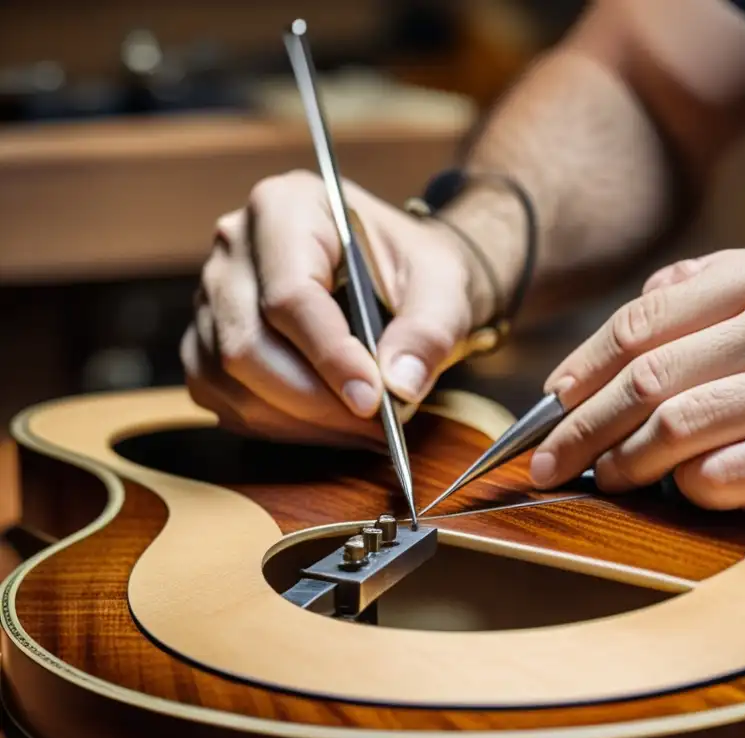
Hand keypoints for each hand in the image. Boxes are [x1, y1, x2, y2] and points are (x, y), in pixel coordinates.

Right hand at [181, 170, 488, 444]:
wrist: (395, 280)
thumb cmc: (414, 272)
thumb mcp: (444, 287)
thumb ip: (429, 331)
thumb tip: (400, 383)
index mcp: (285, 208)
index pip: (290, 295)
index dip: (330, 356)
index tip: (372, 399)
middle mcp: (234, 247)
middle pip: (248, 344)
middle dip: (315, 400)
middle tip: (376, 425)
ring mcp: (212, 296)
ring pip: (230, 381)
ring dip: (300, 421)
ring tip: (363, 428)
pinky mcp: (207, 343)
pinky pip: (225, 401)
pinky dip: (281, 426)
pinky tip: (330, 424)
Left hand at [530, 243, 744, 542]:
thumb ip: (731, 291)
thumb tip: (647, 302)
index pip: (653, 313)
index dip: (587, 360)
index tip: (552, 397)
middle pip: (653, 370)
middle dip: (581, 421)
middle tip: (546, 457)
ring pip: (680, 422)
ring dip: (625, 459)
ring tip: (603, 479)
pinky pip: (731, 472)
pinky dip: (689, 488)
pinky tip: (679, 493)